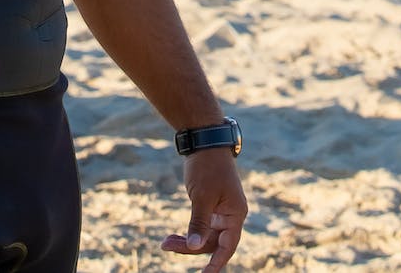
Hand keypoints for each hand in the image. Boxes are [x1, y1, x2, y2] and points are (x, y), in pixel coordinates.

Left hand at [162, 150, 246, 270]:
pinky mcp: (211, 207)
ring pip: (204, 237)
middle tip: (166, 245)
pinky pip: (201, 227)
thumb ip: (199, 223)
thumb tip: (195, 248)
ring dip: (186, 241)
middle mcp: (231, 215)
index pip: (227, 247)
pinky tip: (173, 237)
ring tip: (165, 242)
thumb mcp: (201, 197)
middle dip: (190, 248)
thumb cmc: (207, 167)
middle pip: (212, 243)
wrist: (204, 141)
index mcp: (235, 214)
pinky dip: (188, 232)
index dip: (216, 263)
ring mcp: (221, 212)